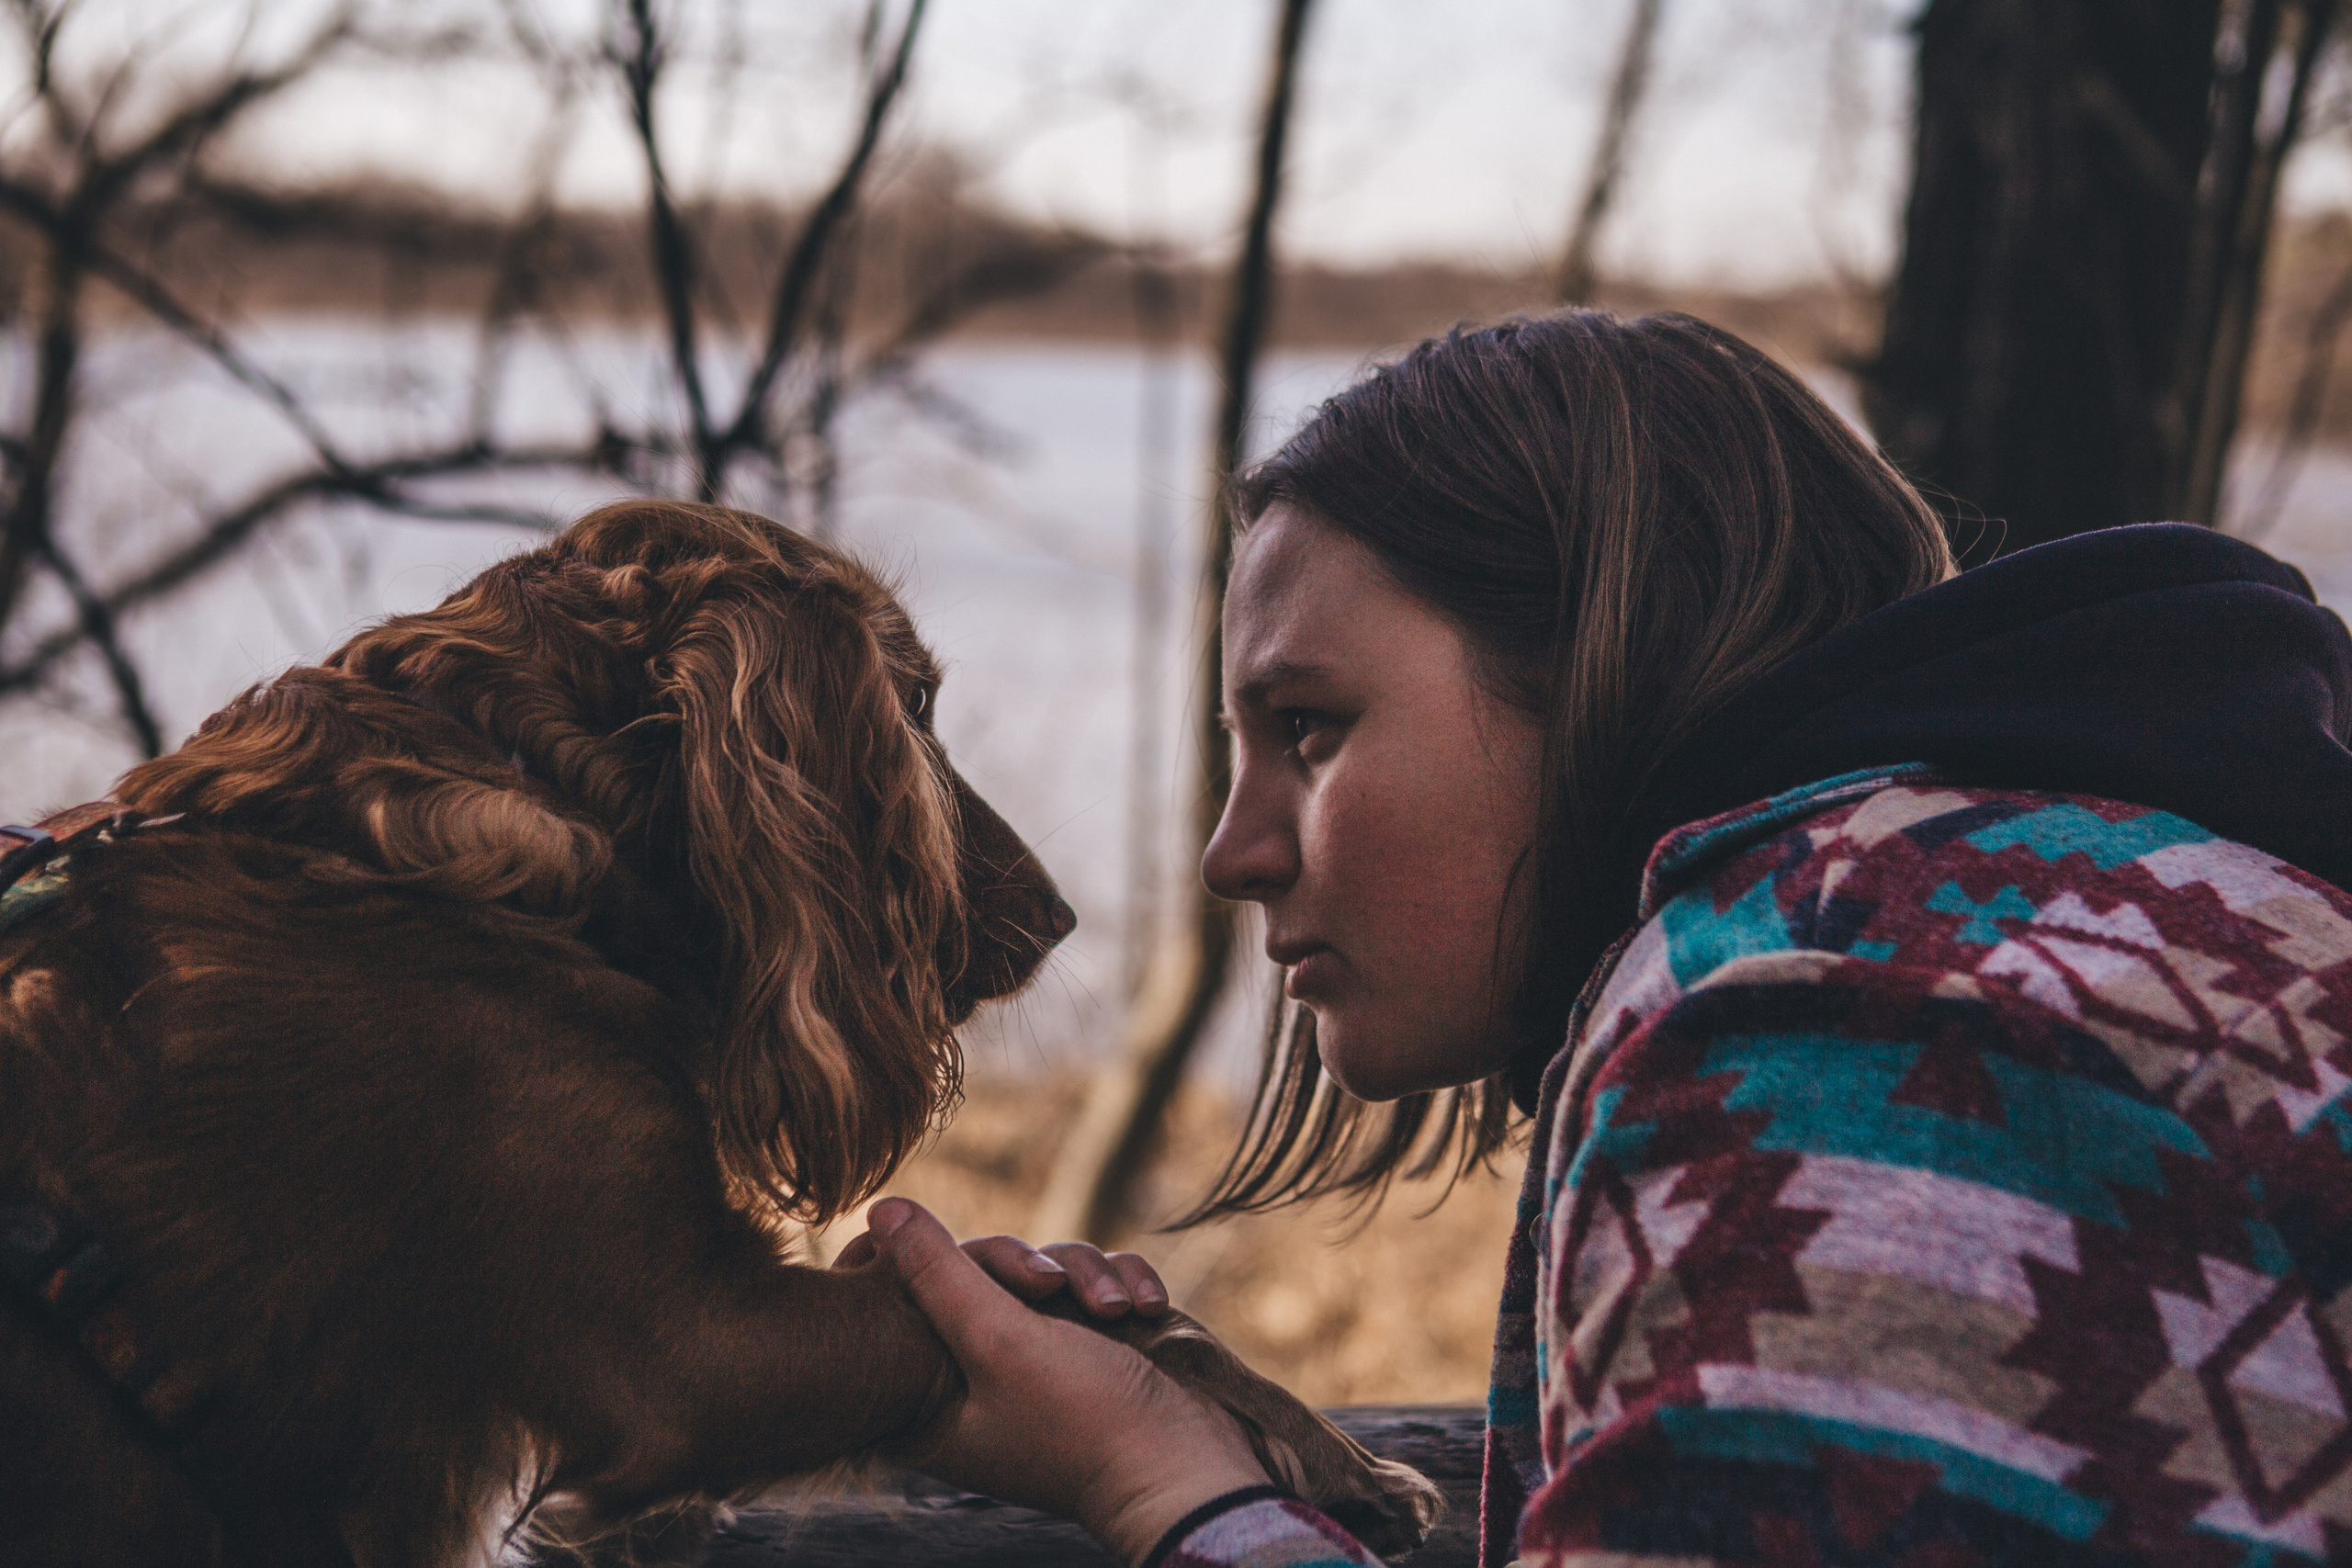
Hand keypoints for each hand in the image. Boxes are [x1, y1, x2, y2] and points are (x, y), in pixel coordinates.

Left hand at [851, 1198, 1269, 1565]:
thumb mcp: (1000, 1341)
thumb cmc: (1083, 1419)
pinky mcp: (1092, 1338)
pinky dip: (1119, 1283)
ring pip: (1040, 1267)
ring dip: (1086, 1275)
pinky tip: (1147, 1306)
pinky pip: (1091, 1280)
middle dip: (1023, 1265)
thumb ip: (938, 1273)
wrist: (1187, 1465)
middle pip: (972, 1271)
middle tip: (1047, 1285)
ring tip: (1117, 1311)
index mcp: (932, 1401)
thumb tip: (882, 1212)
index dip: (907, 1267)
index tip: (930, 1246)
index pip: (887, 1311)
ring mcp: (1040, 1355)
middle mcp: (980, 1375)